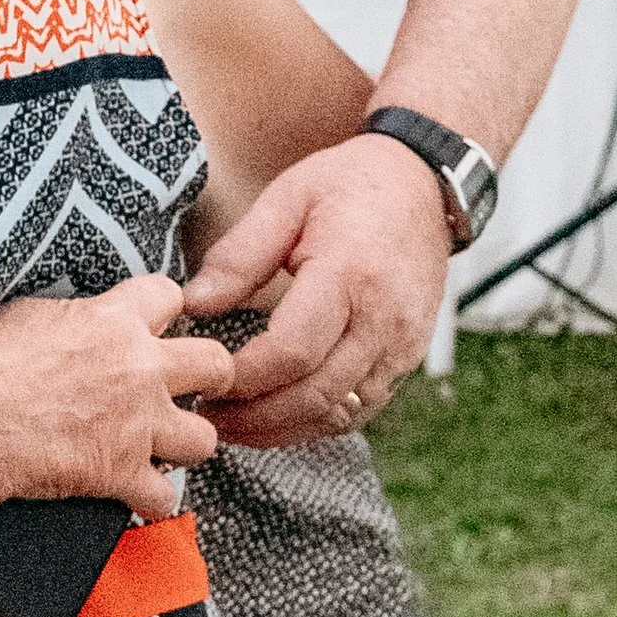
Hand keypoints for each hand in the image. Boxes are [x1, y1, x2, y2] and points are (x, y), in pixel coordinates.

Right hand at [0, 278, 233, 516]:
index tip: (161, 323)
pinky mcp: (125, 470)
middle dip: (212, 375)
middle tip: (199, 384)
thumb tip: (75, 321)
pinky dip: (152, 501)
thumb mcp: (25, 317)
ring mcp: (138, 423)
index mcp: (113, 322)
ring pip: (204, 436)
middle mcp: (139, 369)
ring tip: (169, 446)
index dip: (167, 309)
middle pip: (214, 362)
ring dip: (187, 444)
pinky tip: (139, 497)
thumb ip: (69, 318)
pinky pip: (164, 496)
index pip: (168, 295)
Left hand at [179, 133, 450, 447]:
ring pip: (337, 414)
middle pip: (315, 395)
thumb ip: (239, 255)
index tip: (203, 378)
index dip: (243, 377)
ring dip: (280, 430)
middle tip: (206, 416)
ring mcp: (401, 346)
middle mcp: (383, 320)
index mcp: (349, 274)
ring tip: (231, 425)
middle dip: (254, 417)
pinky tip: (276, 419)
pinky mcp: (407, 360)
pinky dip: (314, 424)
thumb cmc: (350, 186)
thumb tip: (193, 305)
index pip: (293, 351)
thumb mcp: (287, 198)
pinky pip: (360, 411)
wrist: (424, 187)